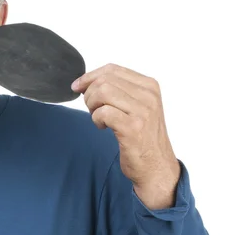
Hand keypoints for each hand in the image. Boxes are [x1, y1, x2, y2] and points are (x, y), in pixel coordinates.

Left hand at [72, 63, 180, 208]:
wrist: (156, 166)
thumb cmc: (142, 137)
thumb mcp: (137, 107)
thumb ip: (118, 91)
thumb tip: (86, 81)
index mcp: (149, 86)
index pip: (112, 69)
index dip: (90, 76)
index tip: (77, 86)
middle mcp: (148, 95)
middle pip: (104, 80)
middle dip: (89, 94)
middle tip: (92, 109)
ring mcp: (142, 111)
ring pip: (102, 93)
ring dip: (92, 106)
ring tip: (99, 118)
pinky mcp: (133, 127)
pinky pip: (103, 113)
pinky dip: (96, 120)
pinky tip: (103, 127)